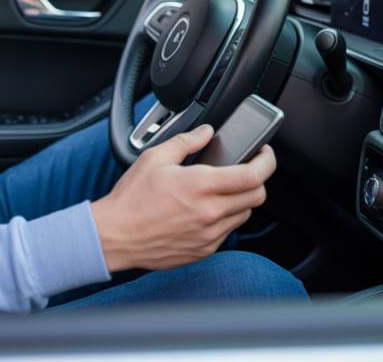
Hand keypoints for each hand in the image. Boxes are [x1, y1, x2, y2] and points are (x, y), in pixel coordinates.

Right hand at [89, 124, 275, 272]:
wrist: (116, 236)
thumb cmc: (131, 199)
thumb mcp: (155, 158)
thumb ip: (186, 142)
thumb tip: (206, 132)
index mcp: (200, 186)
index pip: (253, 175)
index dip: (266, 161)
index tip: (263, 153)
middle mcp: (210, 212)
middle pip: (257, 196)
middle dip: (256, 180)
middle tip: (244, 169)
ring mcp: (209, 234)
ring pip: (245, 214)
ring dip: (240, 200)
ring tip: (221, 190)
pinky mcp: (204, 250)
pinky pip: (228, 232)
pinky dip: (224, 218)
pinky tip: (205, 209)